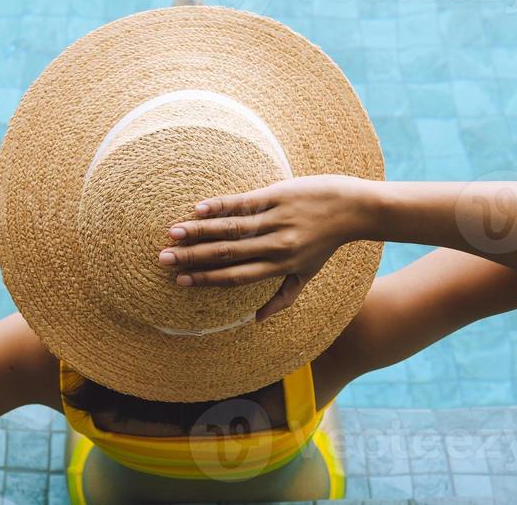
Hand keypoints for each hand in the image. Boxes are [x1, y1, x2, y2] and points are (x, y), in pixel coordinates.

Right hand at [157, 174, 374, 320]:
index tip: (180, 281)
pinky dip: (220, 206)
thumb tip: (258, 321)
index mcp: (279, 266)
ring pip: (232, 228)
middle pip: (227, 254)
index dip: (206, 280)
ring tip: (173, 234)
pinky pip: (245, 203)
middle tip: (163, 259)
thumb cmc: (326, 243)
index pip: (235, 276)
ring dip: (199, 231)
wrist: (352, 208)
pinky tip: (198, 208)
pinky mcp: (278, 195)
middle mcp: (276, 245)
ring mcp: (276, 219)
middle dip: (193, 258)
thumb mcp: (308, 275)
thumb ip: (283, 298)